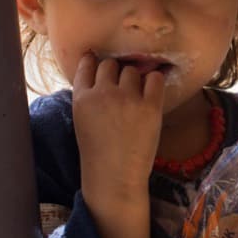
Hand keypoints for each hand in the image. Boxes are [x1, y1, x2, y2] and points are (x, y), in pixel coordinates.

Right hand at [72, 53, 164, 204]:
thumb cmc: (98, 152)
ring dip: (134, 79)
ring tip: (135, 97)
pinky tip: (151, 92)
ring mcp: (127, 98)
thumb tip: (102, 73)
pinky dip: (154, 82)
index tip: (99, 61)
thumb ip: (88, 96)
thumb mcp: (82, 120)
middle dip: (116, 73)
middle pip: (111, 64)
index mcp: (82, 98)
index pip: (87, 64)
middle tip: (121, 88)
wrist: (115, 176)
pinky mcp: (150, 106)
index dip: (94, 61)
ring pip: (132, 70)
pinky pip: (155, 78)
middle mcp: (103, 93)